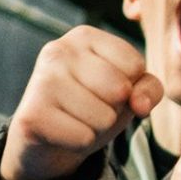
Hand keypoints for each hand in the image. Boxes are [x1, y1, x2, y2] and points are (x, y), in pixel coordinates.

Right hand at [1, 26, 162, 179]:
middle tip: (89, 108)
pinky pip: (84, 137)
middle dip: (114, 108)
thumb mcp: (127, 91)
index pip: (134, 65)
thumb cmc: (92, 106)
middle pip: (120, 90)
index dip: (129, 87)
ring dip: (97, 128)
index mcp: (84, 36)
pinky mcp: (31, 115)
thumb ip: (149, 89)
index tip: (105, 89)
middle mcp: (58, 51)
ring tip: (76, 120)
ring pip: (104, 117)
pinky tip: (63, 133)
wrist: (46, 140)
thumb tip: (139, 105)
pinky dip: (80, 143)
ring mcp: (41, 81)